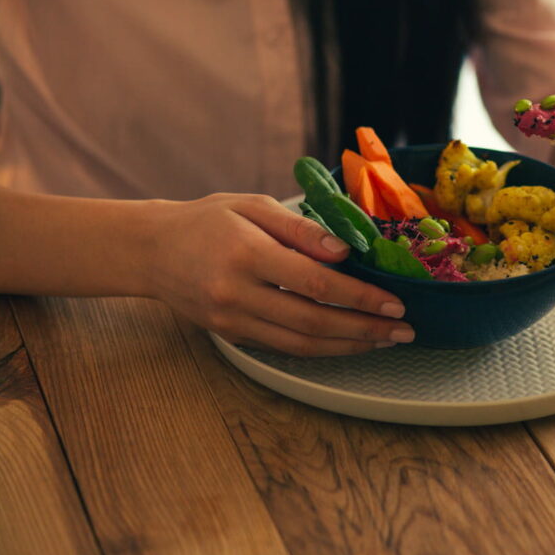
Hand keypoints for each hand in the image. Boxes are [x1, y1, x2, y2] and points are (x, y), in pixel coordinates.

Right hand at [146, 193, 412, 355]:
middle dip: (364, 329)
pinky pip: (284, 348)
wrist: (152, 250)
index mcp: (246, 254)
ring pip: (300, 344)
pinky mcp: (231, 336)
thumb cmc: (208, 220)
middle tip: (402, 331)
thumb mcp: (253, 206)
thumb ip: (301, 229)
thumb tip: (346, 252)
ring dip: (348, 346)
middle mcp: (237, 293)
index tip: (393, 303)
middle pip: (312, 321)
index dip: (359, 297)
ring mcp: (232, 320)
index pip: (314, 282)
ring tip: (383, 341)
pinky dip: (321, 348)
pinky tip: (348, 343)